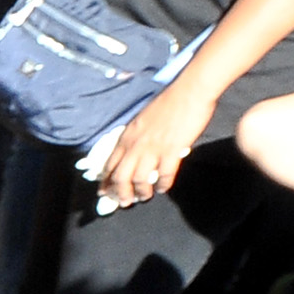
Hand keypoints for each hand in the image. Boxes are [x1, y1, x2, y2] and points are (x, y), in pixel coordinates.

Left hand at [96, 79, 214, 207]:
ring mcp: (153, 148)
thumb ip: (135, 137)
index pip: (109, 165)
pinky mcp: (172, 150)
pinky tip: (164, 188)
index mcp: (127, 136)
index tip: (104, 193)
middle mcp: (135, 144)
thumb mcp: (142, 120)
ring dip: (141, 192)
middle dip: (120, 193)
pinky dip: (163, 185)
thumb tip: (132, 152)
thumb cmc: (168, 103)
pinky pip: (164, 175)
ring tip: (145, 197)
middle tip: (124, 202)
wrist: (189, 92)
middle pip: (120, 177)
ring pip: (139, 180)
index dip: (106, 181)